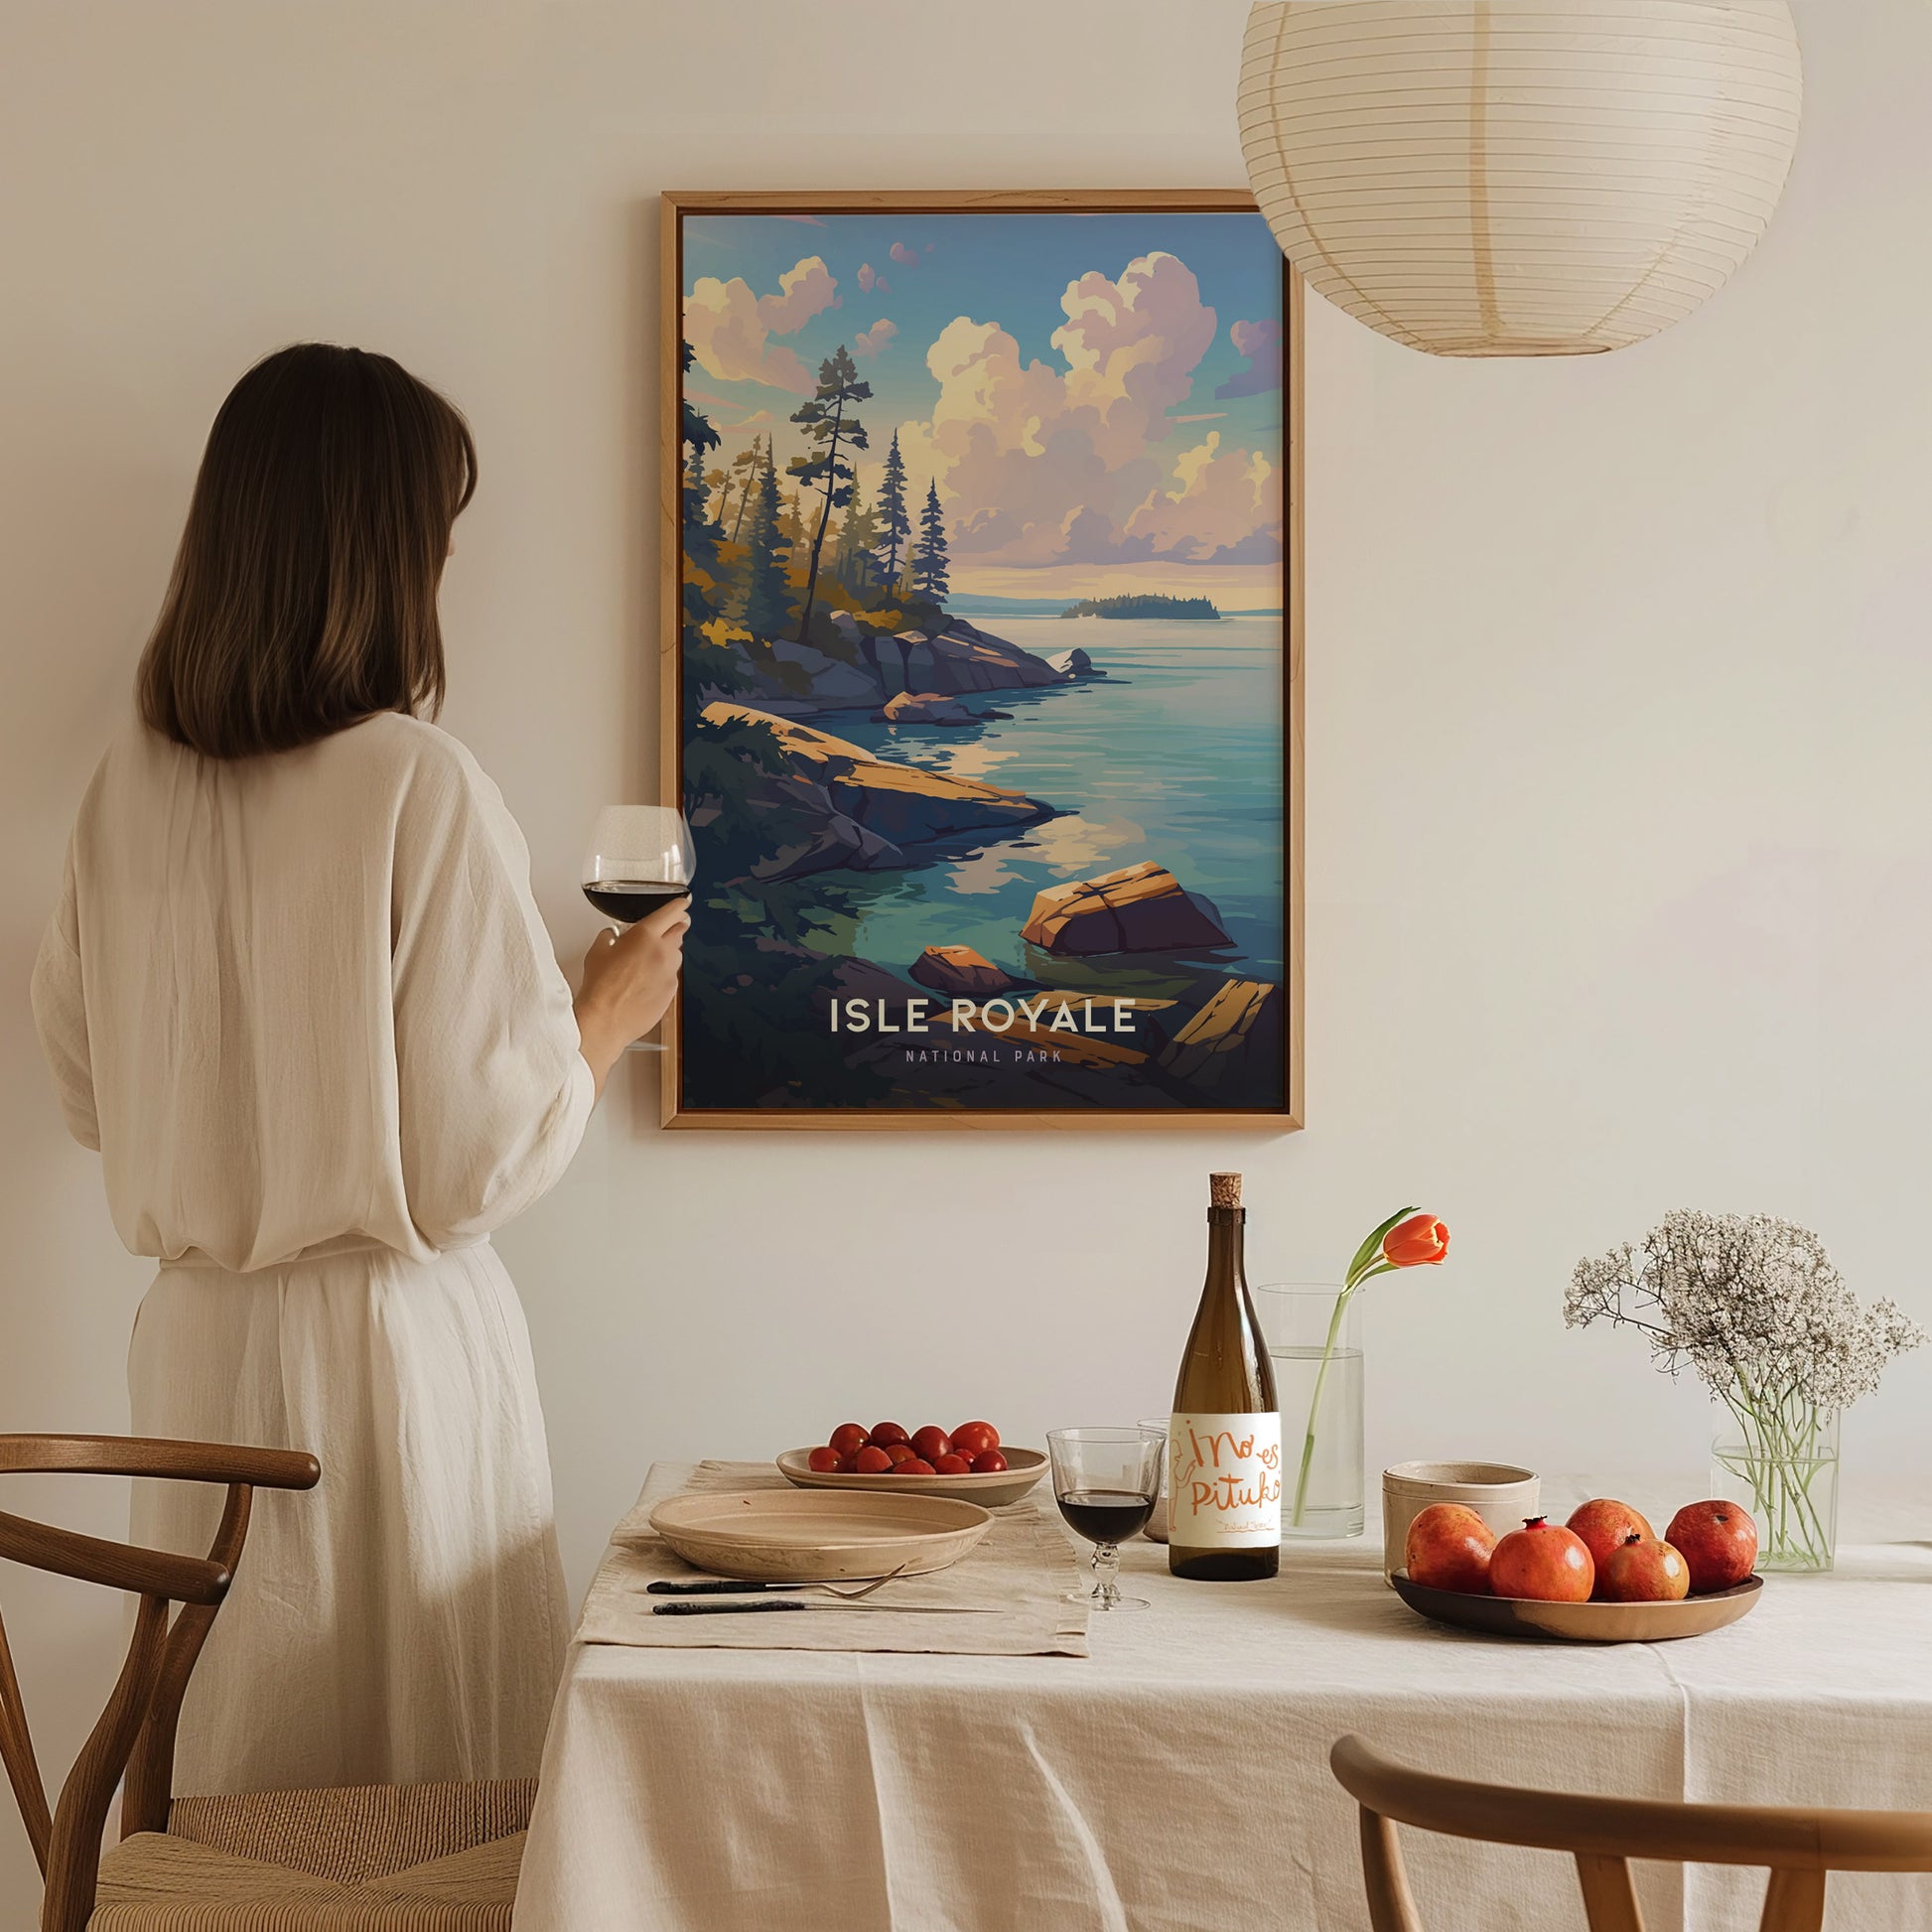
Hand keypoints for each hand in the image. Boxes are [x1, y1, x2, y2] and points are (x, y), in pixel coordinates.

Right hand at [574, 896, 690, 1094]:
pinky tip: (647, 982)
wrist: (606, 1019)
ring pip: (677, 955)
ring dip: (669, 952)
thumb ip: (609, 937)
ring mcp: (670, 973)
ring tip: (649, 961)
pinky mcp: (672, 992)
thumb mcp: (597, 952)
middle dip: (676, 927)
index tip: (683, 903)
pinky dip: (664, 974)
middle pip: (680, 931)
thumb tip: (612, 935)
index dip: (679, 906)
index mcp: (645, 935)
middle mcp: (663, 952)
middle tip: (669, 928)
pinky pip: (672, 976)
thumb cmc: (600, 987)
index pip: (671, 912)